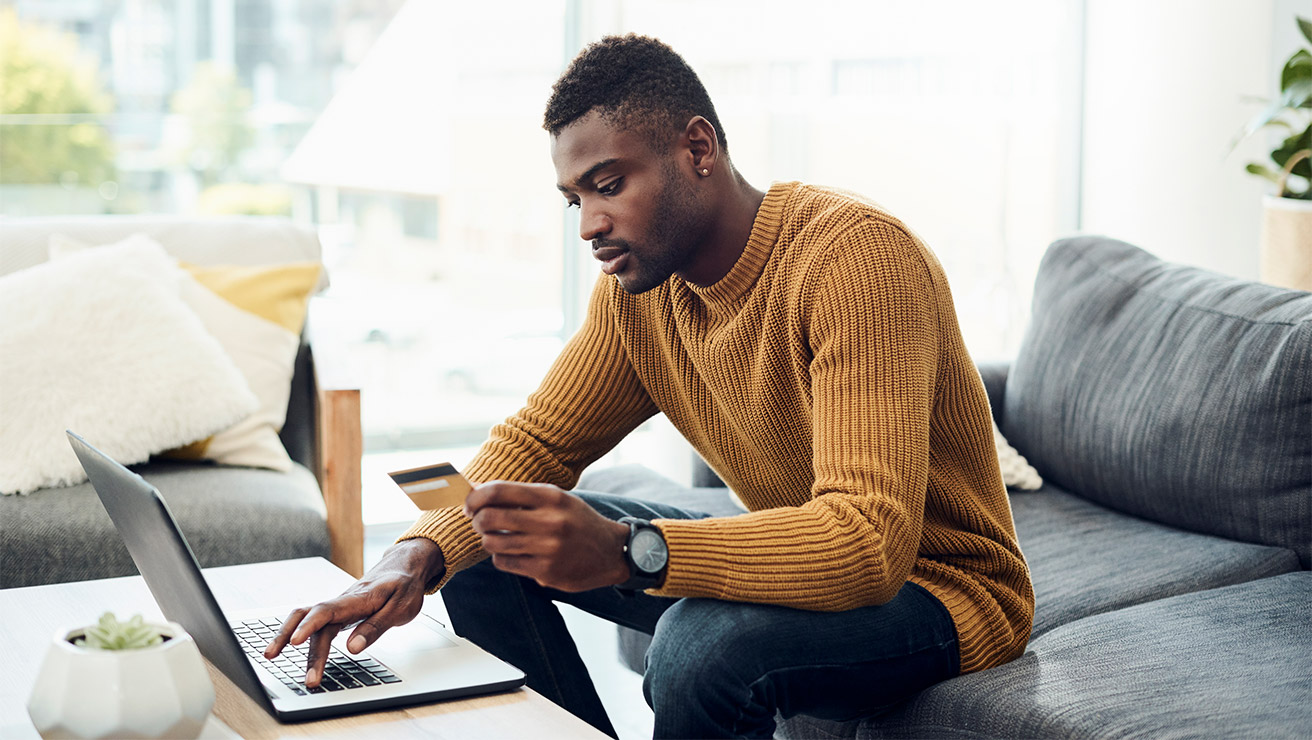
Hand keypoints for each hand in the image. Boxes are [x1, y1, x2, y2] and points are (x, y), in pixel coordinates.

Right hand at [263, 538, 443, 687]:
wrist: (405, 566)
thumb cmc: (404, 585)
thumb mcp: (401, 607)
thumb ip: (376, 627)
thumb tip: (353, 648)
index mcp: (358, 598)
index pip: (327, 611)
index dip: (309, 626)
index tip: (294, 643)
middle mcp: (342, 601)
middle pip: (313, 621)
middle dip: (305, 650)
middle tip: (307, 679)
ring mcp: (338, 606)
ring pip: (306, 618)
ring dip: (287, 635)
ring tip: (270, 655)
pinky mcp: (339, 612)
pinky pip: (314, 621)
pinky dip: (298, 632)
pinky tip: (286, 644)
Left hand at [465, 481, 629, 591]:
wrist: (611, 552)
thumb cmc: (577, 521)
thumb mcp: (555, 499)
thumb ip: (520, 495)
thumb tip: (477, 491)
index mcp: (551, 497)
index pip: (498, 491)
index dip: (475, 498)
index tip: (469, 504)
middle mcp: (550, 521)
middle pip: (490, 518)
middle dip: (477, 520)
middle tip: (479, 522)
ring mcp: (548, 548)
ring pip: (493, 543)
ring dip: (488, 540)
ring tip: (498, 537)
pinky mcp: (546, 571)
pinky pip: (504, 562)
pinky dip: (501, 557)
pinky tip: (512, 552)